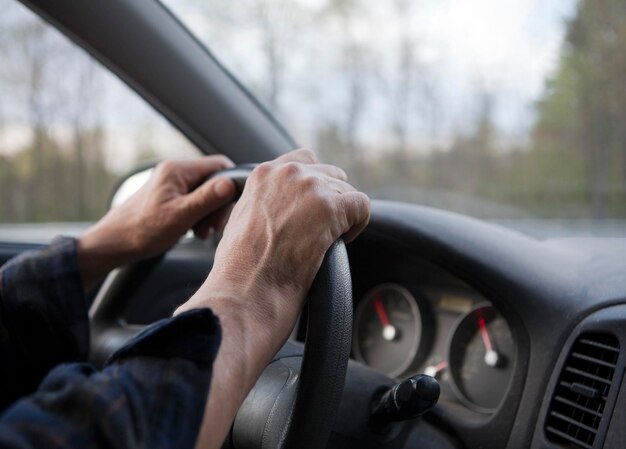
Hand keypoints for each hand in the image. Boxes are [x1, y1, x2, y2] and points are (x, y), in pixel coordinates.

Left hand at [78, 155, 235, 289]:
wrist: (113, 244)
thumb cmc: (141, 230)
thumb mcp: (180, 216)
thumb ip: (207, 198)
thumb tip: (231, 184)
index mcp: (177, 171)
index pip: (219, 165)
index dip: (230, 184)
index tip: (230, 207)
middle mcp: (174, 173)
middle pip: (213, 182)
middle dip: (218, 205)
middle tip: (213, 226)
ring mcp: (171, 185)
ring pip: (205, 194)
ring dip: (209, 213)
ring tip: (202, 231)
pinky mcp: (169, 198)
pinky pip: (194, 202)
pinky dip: (198, 217)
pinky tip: (194, 231)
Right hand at [175, 149, 369, 448]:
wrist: (236, 304)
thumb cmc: (235, 282)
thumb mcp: (243, 234)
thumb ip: (265, 214)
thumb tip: (284, 217)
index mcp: (256, 177)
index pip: (302, 162)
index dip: (314, 189)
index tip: (317, 213)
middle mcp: (280, 171)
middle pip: (329, 171)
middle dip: (331, 200)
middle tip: (322, 236)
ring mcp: (303, 186)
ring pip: (347, 188)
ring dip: (344, 217)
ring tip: (323, 248)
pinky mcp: (325, 206)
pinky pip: (363, 208)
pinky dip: (357, 229)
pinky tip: (333, 252)